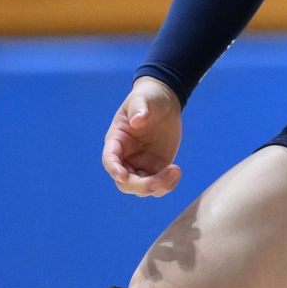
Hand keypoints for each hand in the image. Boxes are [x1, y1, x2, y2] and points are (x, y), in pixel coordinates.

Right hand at [101, 77, 183, 196]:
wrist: (164, 103)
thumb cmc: (148, 99)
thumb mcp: (142, 99)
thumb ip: (139, 108)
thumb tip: (138, 120)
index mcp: (117, 140)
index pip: (110, 158)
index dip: (114, 169)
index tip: (123, 176)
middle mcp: (126, 157)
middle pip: (126, 183)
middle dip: (141, 186)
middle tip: (158, 181)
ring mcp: (141, 165)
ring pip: (143, 188)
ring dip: (158, 187)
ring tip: (174, 171)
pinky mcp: (157, 168)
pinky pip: (159, 185)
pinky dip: (167, 185)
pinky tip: (177, 171)